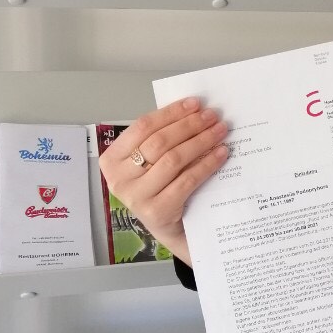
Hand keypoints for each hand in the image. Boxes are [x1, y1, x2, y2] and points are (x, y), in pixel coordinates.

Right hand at [98, 98, 228, 265]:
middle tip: (212, 116)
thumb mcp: (149, 163)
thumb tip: (193, 110)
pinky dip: (206, 164)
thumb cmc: (159, 189)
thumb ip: (159, 140)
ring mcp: (136, 197)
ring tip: (220, 131)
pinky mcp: (157, 211)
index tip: (195, 104)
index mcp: (111, 160)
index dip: (170, 113)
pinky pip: (187, 180)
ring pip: (173, 159)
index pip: (142, 127)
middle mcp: (119, 179)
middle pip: (159, 142)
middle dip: (189, 125)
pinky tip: (221, 154)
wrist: (169, 229)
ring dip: (201, 141)